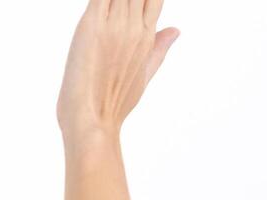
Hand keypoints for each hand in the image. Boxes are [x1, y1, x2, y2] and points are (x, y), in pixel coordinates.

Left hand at [55, 0, 180, 141]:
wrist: (91, 120)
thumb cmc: (113, 103)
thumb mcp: (143, 75)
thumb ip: (159, 48)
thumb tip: (176, 30)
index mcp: (146, 37)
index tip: (135, 6)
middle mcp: (133, 27)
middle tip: (117, 11)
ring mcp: (114, 25)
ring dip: (113, 0)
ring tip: (108, 9)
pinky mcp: (91, 25)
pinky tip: (98, 5)